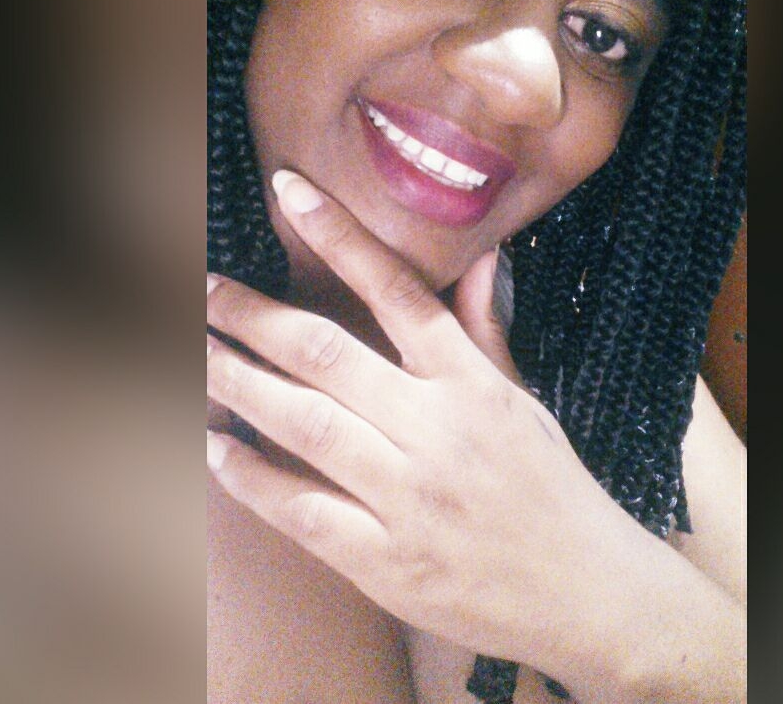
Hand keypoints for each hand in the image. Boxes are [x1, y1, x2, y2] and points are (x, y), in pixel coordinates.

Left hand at [206, 171, 624, 678]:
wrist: (585, 591)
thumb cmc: (551, 485)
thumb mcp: (524, 401)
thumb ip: (486, 330)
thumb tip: (479, 259)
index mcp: (473, 384)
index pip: (398, 291)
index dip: (340, 235)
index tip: (289, 191)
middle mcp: (437, 430)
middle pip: (327, 354)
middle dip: (255, 316)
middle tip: (205, 289)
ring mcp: (409, 497)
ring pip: (305, 424)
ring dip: (239, 383)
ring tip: (196, 351)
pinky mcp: (386, 561)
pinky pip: (303, 510)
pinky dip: (252, 479)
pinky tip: (213, 449)